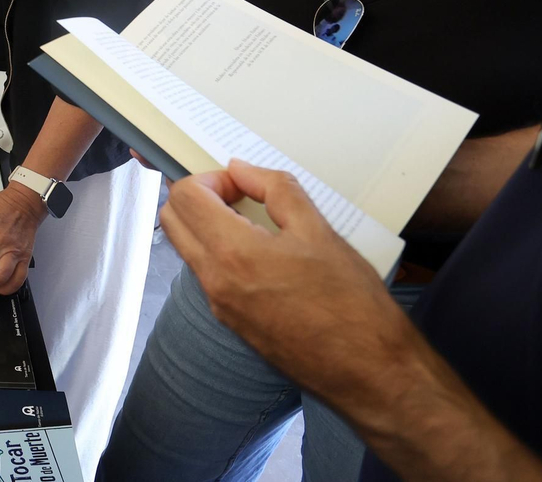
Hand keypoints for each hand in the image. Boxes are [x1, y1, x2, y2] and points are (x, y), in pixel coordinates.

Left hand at [160, 159, 416, 397]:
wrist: (369, 372)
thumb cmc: (352, 305)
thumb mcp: (318, 230)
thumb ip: (275, 189)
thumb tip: (241, 169)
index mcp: (232, 254)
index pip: (185, 197)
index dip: (210, 178)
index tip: (240, 183)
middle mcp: (214, 281)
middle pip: (172, 220)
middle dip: (196, 196)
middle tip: (236, 194)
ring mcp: (220, 305)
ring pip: (187, 248)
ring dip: (206, 224)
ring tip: (253, 220)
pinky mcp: (232, 322)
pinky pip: (207, 274)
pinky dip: (219, 251)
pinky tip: (260, 252)